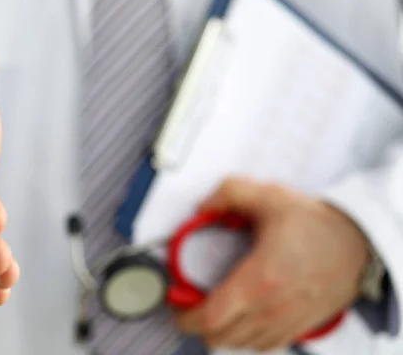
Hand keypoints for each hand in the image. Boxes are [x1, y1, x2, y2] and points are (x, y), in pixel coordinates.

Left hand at [174, 177, 369, 351]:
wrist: (358, 243)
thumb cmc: (315, 224)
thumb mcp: (269, 197)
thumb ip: (228, 194)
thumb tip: (203, 207)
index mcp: (259, 280)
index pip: (211, 317)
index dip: (186, 316)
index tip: (177, 303)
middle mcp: (273, 308)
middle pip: (221, 337)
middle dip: (199, 323)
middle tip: (191, 303)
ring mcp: (288, 322)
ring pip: (242, 344)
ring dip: (222, 331)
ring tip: (214, 309)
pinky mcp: (301, 327)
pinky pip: (265, 345)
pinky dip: (247, 337)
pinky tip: (243, 318)